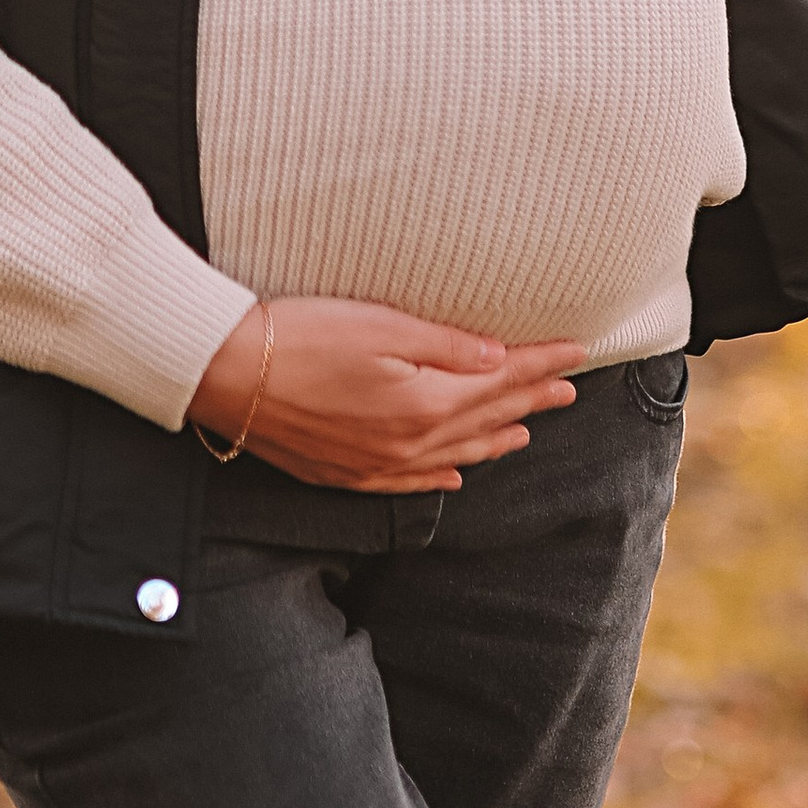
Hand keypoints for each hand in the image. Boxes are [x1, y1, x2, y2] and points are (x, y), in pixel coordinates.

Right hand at [190, 297, 582, 492]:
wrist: (228, 373)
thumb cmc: (301, 335)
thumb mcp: (379, 325)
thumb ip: (443, 346)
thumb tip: (499, 358)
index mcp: (423, 404)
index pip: (500, 382)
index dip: (541, 365)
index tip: (578, 351)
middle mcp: (409, 444)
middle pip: (485, 419)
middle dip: (530, 400)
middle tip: (569, 389)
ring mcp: (377, 465)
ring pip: (455, 453)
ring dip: (496, 437)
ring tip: (528, 426)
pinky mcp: (347, 472)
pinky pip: (414, 481)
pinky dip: (446, 472)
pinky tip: (458, 469)